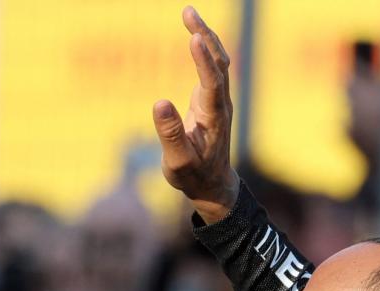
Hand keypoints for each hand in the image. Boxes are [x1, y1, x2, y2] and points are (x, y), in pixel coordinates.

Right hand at [153, 6, 237, 223]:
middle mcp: (220, 105)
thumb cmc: (193, 176)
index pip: (212, 84)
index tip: (193, 37)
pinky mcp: (213, 98)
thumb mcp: (177, 162)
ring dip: (206, 36)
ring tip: (188, 13)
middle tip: (188, 12)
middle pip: (219, 64)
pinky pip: (213, 66)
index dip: (203, 61)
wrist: (212, 184)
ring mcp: (219, 100)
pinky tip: (194, 32)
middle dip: (205, 37)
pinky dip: (205, 46)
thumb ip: (169, 134)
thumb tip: (159, 102)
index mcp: (213, 120)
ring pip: (218, 62)